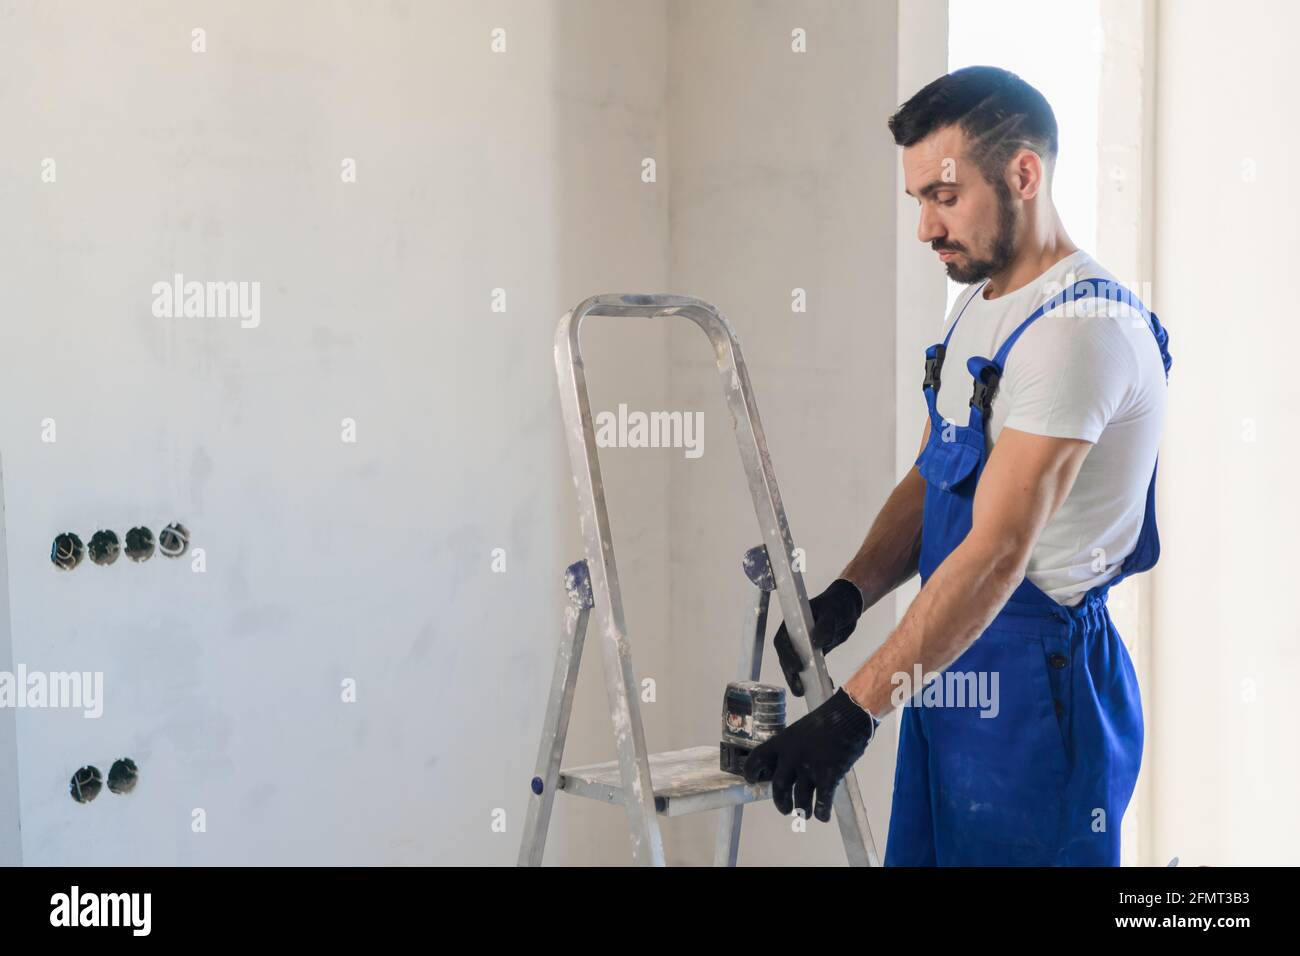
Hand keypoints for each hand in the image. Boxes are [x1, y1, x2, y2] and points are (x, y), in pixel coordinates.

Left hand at [742, 688, 878, 822]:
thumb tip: (786, 768)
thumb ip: (791, 748)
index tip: (752, 781)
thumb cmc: (826, 720)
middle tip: (785, 809)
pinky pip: (822, 801)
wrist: (848, 716)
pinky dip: (822, 812)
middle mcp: (791, 757)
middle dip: (781, 803)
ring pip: (800, 799)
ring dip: (802, 810)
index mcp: (782, 742)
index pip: (757, 759)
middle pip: (779, 787)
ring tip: (806, 814)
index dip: (751, 772)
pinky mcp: (828, 776)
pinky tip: (823, 815)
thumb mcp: (800, 731)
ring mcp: (809, 768)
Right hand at [773, 579, 864, 695]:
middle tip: (798, 688)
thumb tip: (817, 642)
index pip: (783, 641)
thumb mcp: (832, 611)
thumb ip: (826, 625)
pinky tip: (827, 685)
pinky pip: (813, 668)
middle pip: (787, 658)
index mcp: (792, 624)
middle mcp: (795, 637)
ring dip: (800, 681)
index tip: (797, 667)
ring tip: (804, 693)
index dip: (787, 656)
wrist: (847, 607)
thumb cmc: (836, 604)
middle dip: (791, 674)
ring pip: (797, 667)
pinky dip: (817, 678)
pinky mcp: (815, 654)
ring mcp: (804, 647)